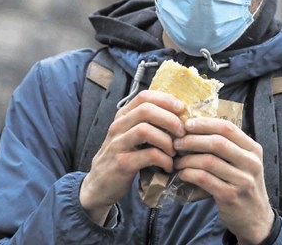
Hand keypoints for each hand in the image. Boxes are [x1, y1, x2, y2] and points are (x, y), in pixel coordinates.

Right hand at [79, 90, 185, 224]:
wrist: (99, 184)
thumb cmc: (123, 156)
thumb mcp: (131, 135)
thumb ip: (148, 123)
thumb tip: (179, 114)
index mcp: (123, 116)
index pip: (144, 97)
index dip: (166, 100)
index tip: (182, 109)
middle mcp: (118, 126)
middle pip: (146, 110)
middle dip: (170, 119)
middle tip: (182, 132)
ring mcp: (118, 144)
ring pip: (145, 130)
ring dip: (167, 140)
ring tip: (174, 151)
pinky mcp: (122, 163)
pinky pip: (148, 155)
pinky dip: (164, 160)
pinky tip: (168, 166)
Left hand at [173, 118, 273, 243]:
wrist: (255, 218)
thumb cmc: (243, 184)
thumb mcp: (243, 162)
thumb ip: (227, 147)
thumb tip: (194, 129)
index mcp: (253, 149)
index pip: (227, 128)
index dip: (205, 124)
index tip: (187, 124)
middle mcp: (251, 163)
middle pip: (217, 142)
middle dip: (192, 140)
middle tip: (177, 142)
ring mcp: (242, 180)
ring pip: (208, 161)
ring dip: (187, 159)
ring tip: (177, 160)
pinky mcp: (230, 196)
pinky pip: (204, 179)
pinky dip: (189, 174)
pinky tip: (183, 174)